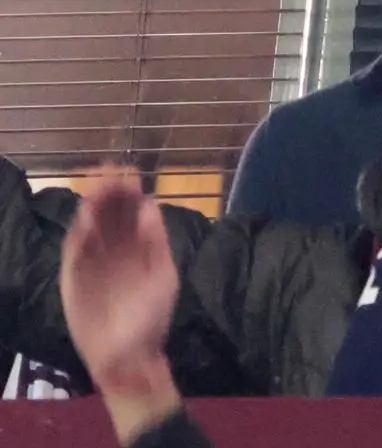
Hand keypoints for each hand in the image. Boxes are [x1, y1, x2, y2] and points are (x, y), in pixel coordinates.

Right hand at [62, 177, 178, 394]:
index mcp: (139, 248)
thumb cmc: (151, 317)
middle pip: (110, 214)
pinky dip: (79, 234)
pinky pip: (75, 251)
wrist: (128, 355)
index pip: (132, 212)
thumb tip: (152, 205)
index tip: (129, 172)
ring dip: (93, 208)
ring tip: (96, 189)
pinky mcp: (74, 278)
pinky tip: (86, 218)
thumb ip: (157, 242)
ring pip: (91, 228)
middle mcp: (116, 251)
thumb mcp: (163, 276)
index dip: (130, 192)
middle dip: (109, 192)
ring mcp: (94, 263)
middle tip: (108, 170)